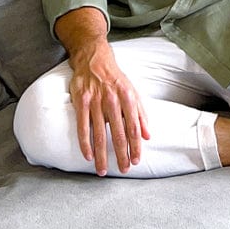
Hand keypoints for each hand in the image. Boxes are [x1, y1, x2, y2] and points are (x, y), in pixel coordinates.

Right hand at [69, 46, 149, 175]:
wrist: (94, 59)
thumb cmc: (115, 78)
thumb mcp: (133, 92)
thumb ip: (141, 114)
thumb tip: (148, 136)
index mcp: (128, 98)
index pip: (134, 127)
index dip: (135, 146)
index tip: (136, 160)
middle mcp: (113, 100)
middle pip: (118, 133)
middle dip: (121, 155)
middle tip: (123, 169)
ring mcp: (96, 101)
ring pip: (100, 133)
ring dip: (101, 154)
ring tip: (102, 170)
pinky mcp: (81, 101)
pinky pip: (83, 126)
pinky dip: (85, 143)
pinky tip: (88, 156)